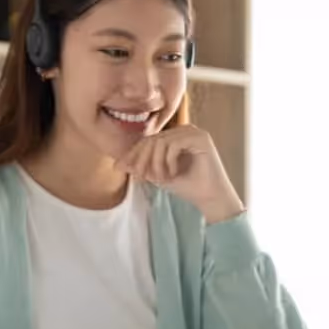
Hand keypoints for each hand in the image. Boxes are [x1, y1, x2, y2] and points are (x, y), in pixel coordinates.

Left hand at [117, 125, 243, 222]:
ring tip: (159, 179)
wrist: (211, 198)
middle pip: (152, 139)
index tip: (120, 168)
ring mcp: (194, 132)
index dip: (133, 154)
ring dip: (155, 163)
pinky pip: (174, 145)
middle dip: (141, 160)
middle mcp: (184, 130)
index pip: (148, 140)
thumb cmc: (188, 187)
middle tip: (139, 177)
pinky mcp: (201, 138)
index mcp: (175, 136)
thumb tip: (118, 164)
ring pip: (161, 141)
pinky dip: (169, 161)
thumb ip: (142, 167)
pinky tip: (173, 174)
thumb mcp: (159, 176)